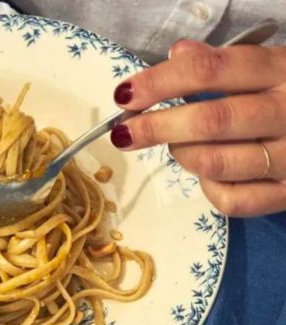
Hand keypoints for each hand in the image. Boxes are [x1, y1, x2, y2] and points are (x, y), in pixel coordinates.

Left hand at [109, 40, 285, 216]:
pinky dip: (208, 189)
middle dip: (155, 127)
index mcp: (282, 71)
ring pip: (215, 163)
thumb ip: (224, 63)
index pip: (210, 70)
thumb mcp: (272, 66)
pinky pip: (232, 200)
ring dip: (181, 155)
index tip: (125, 94)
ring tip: (174, 146)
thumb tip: (178, 54)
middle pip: (209, 120)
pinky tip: (207, 174)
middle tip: (123, 133)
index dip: (160, 81)